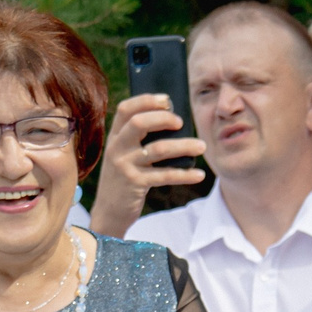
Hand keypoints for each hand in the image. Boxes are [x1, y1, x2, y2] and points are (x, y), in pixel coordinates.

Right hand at [87, 92, 202, 234]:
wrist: (109, 212)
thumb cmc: (125, 178)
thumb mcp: (124, 154)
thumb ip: (139, 138)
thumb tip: (174, 121)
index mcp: (114, 136)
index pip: (125, 109)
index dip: (146, 100)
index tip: (167, 100)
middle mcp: (117, 147)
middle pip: (139, 123)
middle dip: (164, 118)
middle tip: (181, 122)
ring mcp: (125, 165)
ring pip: (158, 149)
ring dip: (184, 146)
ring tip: (202, 147)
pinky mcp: (135, 183)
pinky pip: (165, 175)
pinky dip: (185, 174)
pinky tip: (199, 174)